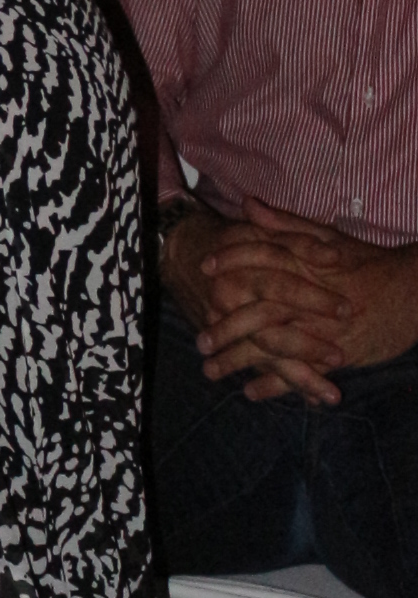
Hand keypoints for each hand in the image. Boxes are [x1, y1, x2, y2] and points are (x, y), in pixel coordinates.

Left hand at [183, 198, 417, 403]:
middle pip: (259, 312)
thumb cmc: (369, 261)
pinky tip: (252, 392)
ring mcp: (324, 329)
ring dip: (241, 360)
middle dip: (226, 327)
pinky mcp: (341, 354)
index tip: (203, 268)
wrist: (413, 290)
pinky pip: (303, 373)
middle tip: (200, 340)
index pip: (260, 258)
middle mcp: (310, 299)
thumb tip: (248, 205)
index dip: (230, 260)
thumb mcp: (327, 237)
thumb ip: (284, 225)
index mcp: (306, 265)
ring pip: (275, 347)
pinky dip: (277, 384)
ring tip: (213, 371)